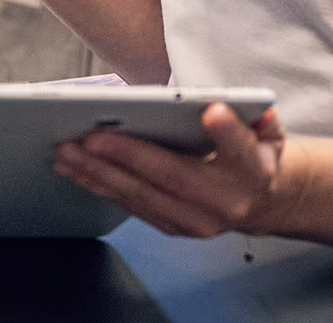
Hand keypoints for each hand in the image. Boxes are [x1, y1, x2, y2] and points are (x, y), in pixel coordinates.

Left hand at [53, 103, 289, 238]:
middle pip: (171, 176)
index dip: (226, 132)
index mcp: (252, 170)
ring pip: (142, 196)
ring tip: (66, 153)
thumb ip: (257, 117)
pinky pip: (132, 206)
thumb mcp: (266, 130)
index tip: (212, 111)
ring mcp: (196, 221)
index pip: (240, 149)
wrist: (261, 201)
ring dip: (99, 174)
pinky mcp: (174, 228)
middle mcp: (224, 202)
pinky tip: (75, 170)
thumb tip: (237, 105)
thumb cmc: (254, 155)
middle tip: (87, 138)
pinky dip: (101, 187)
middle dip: (125, 156)